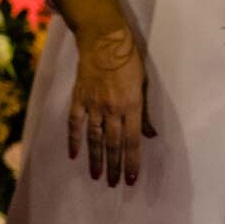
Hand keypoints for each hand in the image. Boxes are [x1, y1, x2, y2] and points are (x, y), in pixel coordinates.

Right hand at [68, 23, 155, 187]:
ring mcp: (93, 104)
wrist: (103, 39)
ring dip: (96, 159)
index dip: (132, 162)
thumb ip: (144, 112)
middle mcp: (112, 109)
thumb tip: (150, 135)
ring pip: (94, 138)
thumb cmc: (128, 60)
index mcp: (131, 106)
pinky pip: (75, 124)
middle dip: (115, 167)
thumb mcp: (143, 84)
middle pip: (113, 144)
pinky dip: (74, 140)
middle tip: (114, 184)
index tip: (131, 179)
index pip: (132, 141)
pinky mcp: (79, 98)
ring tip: (97, 176)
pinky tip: (74, 155)